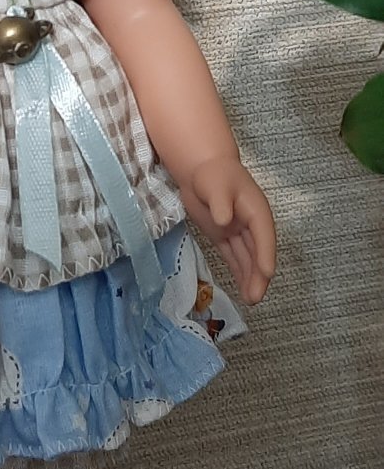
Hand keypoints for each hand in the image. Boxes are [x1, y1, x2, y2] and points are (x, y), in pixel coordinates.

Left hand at [178, 156, 275, 303]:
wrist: (201, 168)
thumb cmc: (212, 174)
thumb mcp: (216, 185)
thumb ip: (220, 203)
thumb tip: (225, 222)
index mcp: (255, 210)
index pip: (263, 234)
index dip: (266, 254)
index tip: (267, 273)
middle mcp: (251, 224)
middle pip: (258, 251)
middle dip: (259, 275)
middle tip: (256, 297)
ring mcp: (239, 231)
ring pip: (248, 258)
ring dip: (250, 278)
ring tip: (251, 300)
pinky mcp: (225, 236)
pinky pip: (234, 256)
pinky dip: (238, 272)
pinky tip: (241, 289)